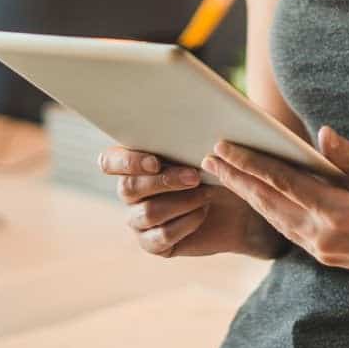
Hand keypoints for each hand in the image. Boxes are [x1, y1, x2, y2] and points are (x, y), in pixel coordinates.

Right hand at [98, 146, 284, 258]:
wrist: (239, 204)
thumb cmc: (218, 166)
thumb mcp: (207, 144)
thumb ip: (192, 130)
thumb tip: (196, 104)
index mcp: (131, 162)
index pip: (109, 162)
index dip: (126, 162)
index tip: (155, 161)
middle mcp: (129, 191)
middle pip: (127, 188)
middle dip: (163, 181)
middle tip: (195, 175)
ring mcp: (139, 219)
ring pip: (147, 213)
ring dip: (180, 202)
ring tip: (206, 193)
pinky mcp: (154, 243)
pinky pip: (160, 237)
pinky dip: (185, 224)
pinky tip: (203, 212)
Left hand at [201, 126, 348, 289]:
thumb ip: (348, 157)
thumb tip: (319, 135)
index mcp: (338, 214)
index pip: (281, 184)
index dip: (249, 164)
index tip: (224, 148)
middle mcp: (324, 237)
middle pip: (268, 204)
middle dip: (236, 180)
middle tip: (207, 159)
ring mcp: (323, 250)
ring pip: (274, 219)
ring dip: (248, 196)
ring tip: (223, 175)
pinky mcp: (327, 256)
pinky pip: (289, 230)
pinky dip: (269, 211)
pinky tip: (257, 197)